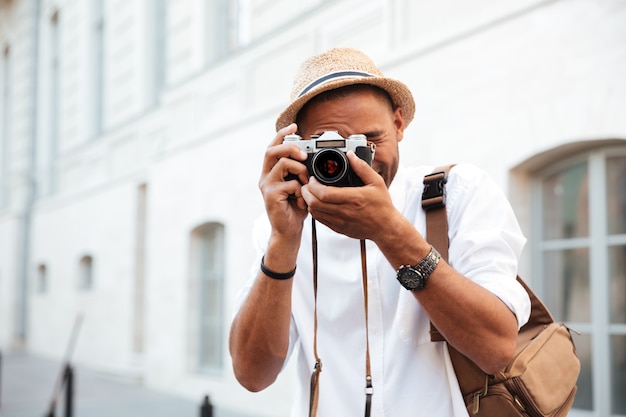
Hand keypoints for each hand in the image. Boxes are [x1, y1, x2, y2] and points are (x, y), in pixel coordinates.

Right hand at [259, 124, 309, 240]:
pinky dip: (301, 190)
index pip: (272, 147)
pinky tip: (302, 200)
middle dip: (291, 148)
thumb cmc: (295, 208)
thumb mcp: (299, 185)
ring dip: (300, 171)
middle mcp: (265, 177)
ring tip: (306, 183)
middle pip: (272, 151)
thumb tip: (311, 157)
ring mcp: (267, 186)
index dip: (281, 135)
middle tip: (305, 156)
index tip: (294, 126)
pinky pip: (290, 184)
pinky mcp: (271, 196)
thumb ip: (301, 171)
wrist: (289, 231)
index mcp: (271, 172)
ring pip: (283, 164)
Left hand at [301, 151, 396, 240]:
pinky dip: (315, 211)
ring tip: (311, 193)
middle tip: (308, 185)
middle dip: (307, 192)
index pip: (324, 193)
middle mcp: (345, 211)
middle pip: (314, 203)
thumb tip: (351, 155)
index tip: (313, 179)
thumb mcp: (376, 182)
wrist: (385, 228)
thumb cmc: (382, 206)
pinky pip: (320, 220)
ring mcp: (340, 222)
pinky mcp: (338, 228)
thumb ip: (362, 168)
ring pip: (315, 212)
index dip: (313, 185)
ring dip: (309, 202)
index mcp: (353, 198)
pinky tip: (318, 204)